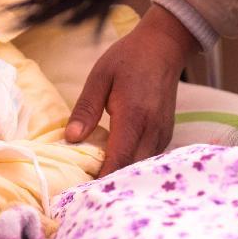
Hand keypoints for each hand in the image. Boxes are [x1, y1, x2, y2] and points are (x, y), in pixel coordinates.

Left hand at [65, 4, 199, 175]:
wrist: (164, 46)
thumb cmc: (128, 58)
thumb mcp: (100, 77)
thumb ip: (86, 109)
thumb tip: (71, 138)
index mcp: (134, 116)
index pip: (119, 159)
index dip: (102, 178)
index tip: (82, 191)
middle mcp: (153, 130)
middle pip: (131, 169)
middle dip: (110, 182)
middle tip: (84, 190)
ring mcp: (163, 134)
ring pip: (142, 167)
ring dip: (122, 176)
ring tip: (98, 182)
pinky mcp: (166, 134)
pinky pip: (149, 159)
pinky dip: (133, 166)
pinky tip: (115, 166)